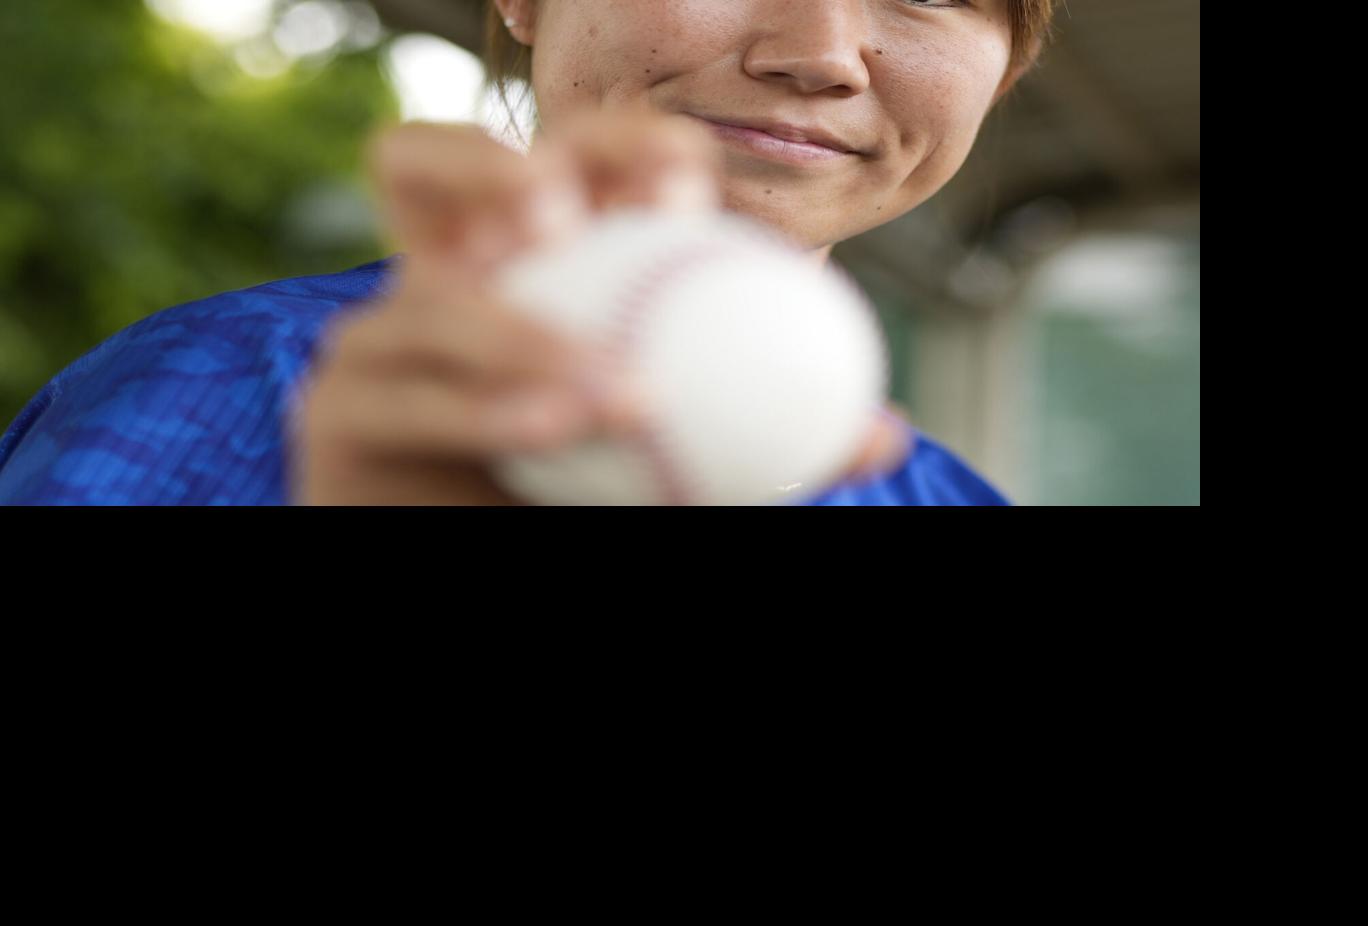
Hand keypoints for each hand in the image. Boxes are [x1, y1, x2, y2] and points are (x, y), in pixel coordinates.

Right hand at [290, 111, 909, 504]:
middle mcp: (449, 275)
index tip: (691, 193)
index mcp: (540, 262)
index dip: (624, 150)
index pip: (572, 163)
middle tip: (577, 215)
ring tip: (611, 382)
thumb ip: (778, 446)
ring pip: (431, 296)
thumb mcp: (702, 469)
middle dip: (507, 167)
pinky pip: (404, 392)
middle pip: (448, 163)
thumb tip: (884, 437)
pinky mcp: (338, 403)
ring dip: (521, 333)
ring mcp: (384, 333)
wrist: (486, 563)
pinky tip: (559, 422)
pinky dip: (487, 408)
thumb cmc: (603, 503)